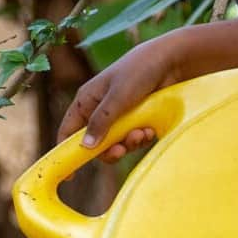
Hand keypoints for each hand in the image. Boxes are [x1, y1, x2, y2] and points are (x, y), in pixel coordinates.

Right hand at [57, 34, 183, 161]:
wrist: (171, 62)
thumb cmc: (139, 72)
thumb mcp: (117, 98)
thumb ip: (102, 122)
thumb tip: (86, 147)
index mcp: (87, 101)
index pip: (69, 131)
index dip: (67, 151)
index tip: (70, 175)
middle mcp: (101, 110)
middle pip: (96, 144)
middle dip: (110, 150)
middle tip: (122, 150)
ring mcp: (121, 116)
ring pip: (118, 143)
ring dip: (130, 143)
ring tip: (142, 133)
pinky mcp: (139, 120)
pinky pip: (135, 139)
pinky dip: (141, 138)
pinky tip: (150, 130)